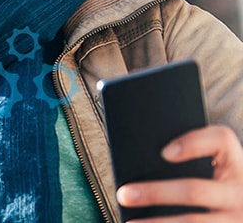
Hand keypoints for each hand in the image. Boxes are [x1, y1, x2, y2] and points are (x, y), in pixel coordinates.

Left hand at [116, 125, 242, 221]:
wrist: (242, 207)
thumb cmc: (219, 182)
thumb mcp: (216, 166)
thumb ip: (190, 157)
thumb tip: (143, 161)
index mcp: (235, 163)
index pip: (220, 140)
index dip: (192, 144)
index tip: (164, 152)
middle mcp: (239, 191)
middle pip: (194, 190)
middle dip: (155, 192)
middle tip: (124, 194)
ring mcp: (236, 218)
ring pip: (193, 222)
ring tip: (130, 222)